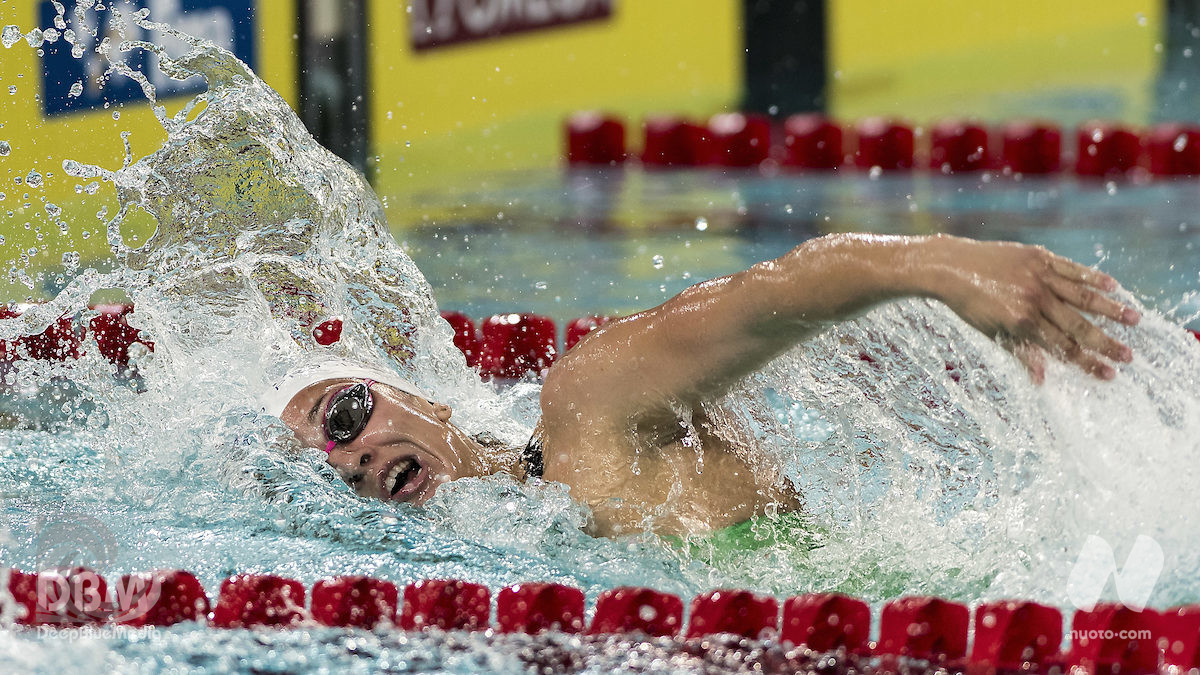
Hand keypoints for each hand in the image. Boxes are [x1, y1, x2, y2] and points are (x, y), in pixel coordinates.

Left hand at [925, 236, 1138, 382]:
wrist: (950, 266)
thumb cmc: (969, 304)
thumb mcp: (992, 332)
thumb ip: (1021, 353)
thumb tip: (1043, 380)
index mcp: (1022, 322)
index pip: (1062, 347)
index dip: (1087, 362)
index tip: (1109, 374)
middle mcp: (1034, 300)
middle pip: (1078, 326)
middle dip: (1105, 343)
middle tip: (1129, 357)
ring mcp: (1039, 276)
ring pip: (1083, 295)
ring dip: (1110, 309)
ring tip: (1134, 320)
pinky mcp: (1038, 257)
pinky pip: (1071, 268)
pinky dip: (1093, 277)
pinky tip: (1114, 286)